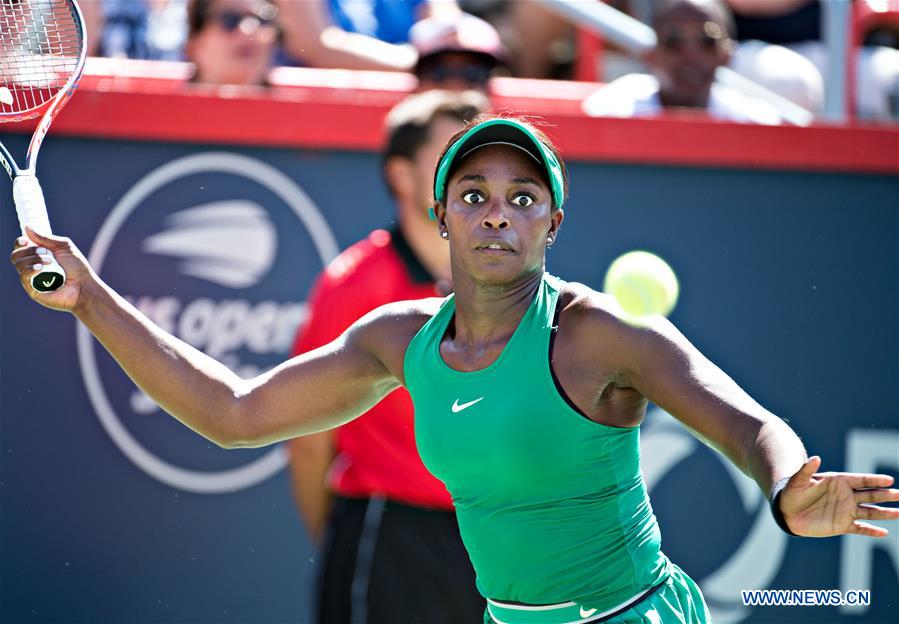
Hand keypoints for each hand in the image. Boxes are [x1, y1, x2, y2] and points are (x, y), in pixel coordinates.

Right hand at [9, 227, 91, 311]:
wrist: (84, 286)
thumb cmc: (77, 267)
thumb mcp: (64, 247)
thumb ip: (46, 238)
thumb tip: (27, 228)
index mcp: (37, 255)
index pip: (20, 247)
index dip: (20, 242)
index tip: (26, 240)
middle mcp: (32, 266)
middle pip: (16, 255)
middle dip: (29, 250)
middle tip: (45, 253)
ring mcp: (31, 279)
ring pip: (19, 264)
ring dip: (33, 259)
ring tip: (50, 262)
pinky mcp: (32, 289)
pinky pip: (23, 276)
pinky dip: (30, 269)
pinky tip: (40, 268)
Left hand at [779, 456, 898, 537]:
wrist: (787, 512)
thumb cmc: (792, 492)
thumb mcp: (797, 480)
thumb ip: (807, 470)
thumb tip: (815, 457)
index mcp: (838, 482)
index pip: (860, 480)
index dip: (874, 480)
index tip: (888, 480)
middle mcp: (846, 496)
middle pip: (870, 495)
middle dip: (885, 495)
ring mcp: (846, 511)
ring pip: (870, 512)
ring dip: (884, 513)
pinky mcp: (842, 525)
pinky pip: (860, 528)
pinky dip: (871, 531)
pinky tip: (883, 533)